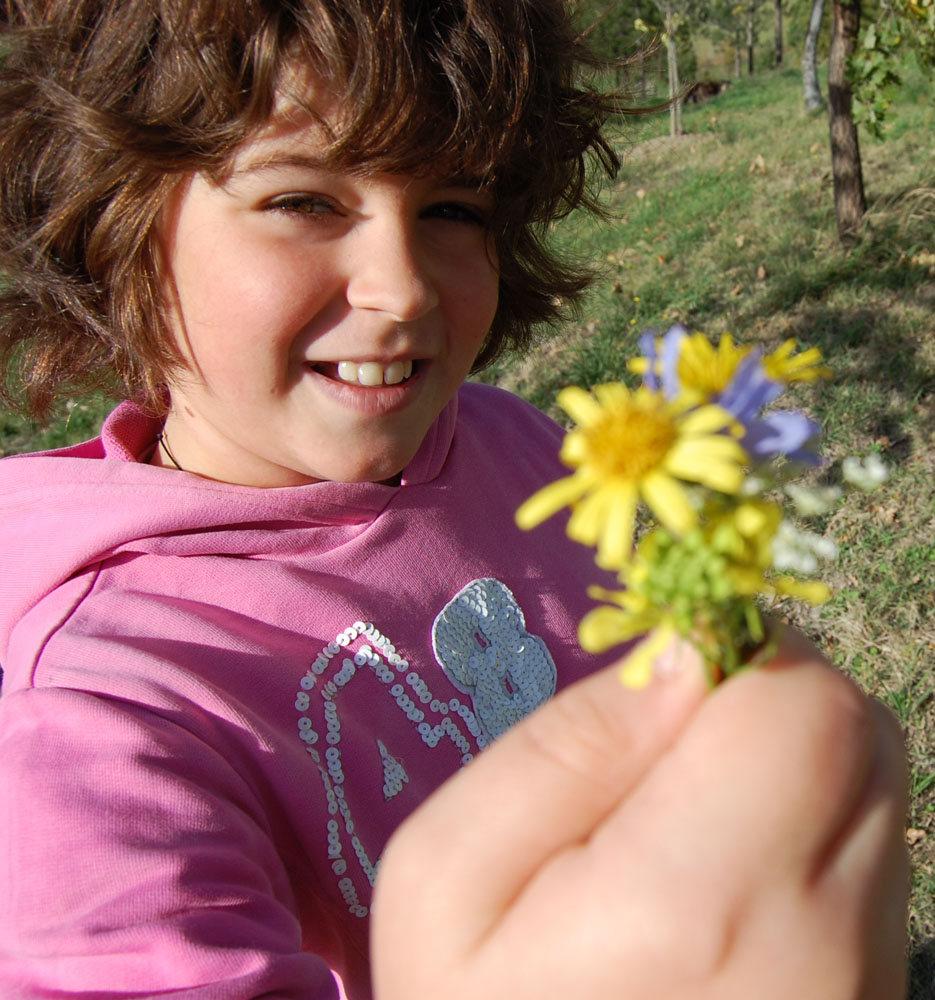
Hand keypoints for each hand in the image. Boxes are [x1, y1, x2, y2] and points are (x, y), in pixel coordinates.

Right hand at [372, 628, 907, 999]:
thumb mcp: (453, 876)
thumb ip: (568, 746)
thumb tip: (686, 653)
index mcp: (702, 901)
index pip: (807, 703)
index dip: (743, 657)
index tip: (665, 688)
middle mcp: (824, 946)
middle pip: (859, 736)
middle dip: (771, 702)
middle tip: (668, 752)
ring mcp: (869, 989)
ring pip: (876, 794)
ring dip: (792, 767)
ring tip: (687, 830)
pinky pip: (875, 868)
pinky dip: (812, 834)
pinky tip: (728, 885)